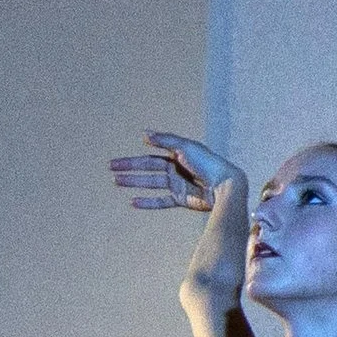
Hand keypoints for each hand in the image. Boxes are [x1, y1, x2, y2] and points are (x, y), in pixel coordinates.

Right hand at [110, 130, 246, 213]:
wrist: (225, 186)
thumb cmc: (208, 163)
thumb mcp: (186, 147)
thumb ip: (165, 140)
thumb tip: (144, 134)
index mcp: (178, 154)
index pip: (151, 155)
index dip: (135, 158)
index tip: (119, 161)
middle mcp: (177, 169)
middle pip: (148, 168)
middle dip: (129, 168)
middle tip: (111, 169)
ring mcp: (179, 184)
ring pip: (151, 184)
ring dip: (134, 182)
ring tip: (116, 182)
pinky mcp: (182, 199)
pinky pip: (162, 201)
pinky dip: (148, 202)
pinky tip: (133, 202)